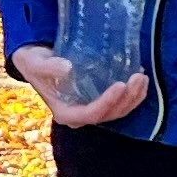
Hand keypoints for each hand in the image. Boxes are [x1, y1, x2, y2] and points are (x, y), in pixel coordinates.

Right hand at [13, 44, 146, 127]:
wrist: (33, 60)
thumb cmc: (33, 62)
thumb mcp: (35, 62)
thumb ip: (49, 67)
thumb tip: (68, 68)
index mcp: (65, 111)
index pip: (91, 113)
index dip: (108, 102)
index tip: (120, 85)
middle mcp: (79, 115)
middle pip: (109, 114)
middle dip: (127, 99)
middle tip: (138, 78)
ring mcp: (89, 108)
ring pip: (117, 111)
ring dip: (134, 98)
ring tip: (142, 78)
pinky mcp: (96, 100)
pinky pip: (118, 104)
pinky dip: (132, 95)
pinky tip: (140, 80)